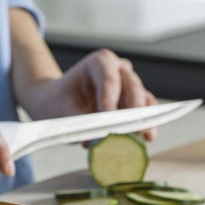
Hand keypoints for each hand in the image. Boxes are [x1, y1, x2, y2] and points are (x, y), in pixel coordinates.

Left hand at [22, 48, 159, 139]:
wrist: (58, 104)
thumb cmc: (59, 103)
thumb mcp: (62, 113)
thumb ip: (79, 124)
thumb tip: (95, 141)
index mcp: (99, 63)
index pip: (109, 79)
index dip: (111, 99)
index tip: (110, 118)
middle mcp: (118, 69)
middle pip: (131, 86)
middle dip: (133, 109)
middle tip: (133, 129)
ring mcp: (129, 85)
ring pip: (143, 98)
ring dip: (145, 118)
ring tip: (146, 136)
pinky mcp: (134, 102)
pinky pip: (145, 111)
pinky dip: (146, 124)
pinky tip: (147, 138)